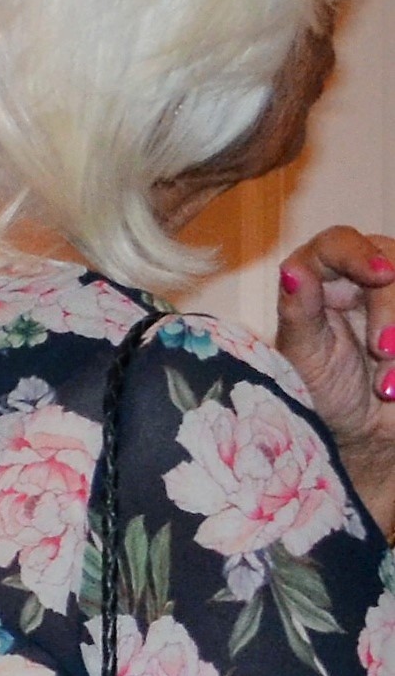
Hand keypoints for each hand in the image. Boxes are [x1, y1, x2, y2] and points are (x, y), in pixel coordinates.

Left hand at [274, 224, 394, 521]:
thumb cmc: (322, 395)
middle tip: (383, 350)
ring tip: (387, 384)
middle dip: (392, 308)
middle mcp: (361, 280)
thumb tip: (291, 272)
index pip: (338, 242)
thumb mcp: (304, 361)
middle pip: (390, 261)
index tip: (381, 275)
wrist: (363, 433)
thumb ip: (299, 314)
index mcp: (321, 280)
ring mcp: (394, 298)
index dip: (359, 252)